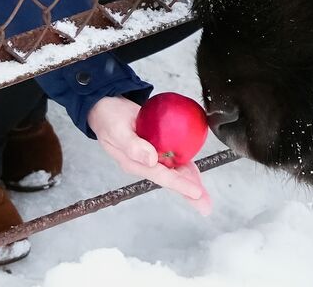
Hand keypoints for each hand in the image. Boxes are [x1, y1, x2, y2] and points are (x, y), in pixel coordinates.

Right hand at [88, 96, 212, 215]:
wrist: (105, 107)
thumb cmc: (108, 118)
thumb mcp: (117, 130)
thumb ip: (132, 145)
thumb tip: (150, 159)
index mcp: (134, 163)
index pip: (161, 176)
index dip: (179, 184)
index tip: (196, 192)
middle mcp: (144, 163)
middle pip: (170, 179)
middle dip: (189, 192)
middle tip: (206, 205)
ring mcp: (150, 156)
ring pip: (174, 171)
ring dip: (190, 181)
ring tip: (204, 196)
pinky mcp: (156, 146)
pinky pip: (173, 158)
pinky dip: (185, 164)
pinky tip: (194, 171)